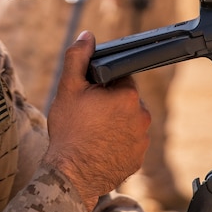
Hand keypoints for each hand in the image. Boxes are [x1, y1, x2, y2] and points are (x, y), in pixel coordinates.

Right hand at [43, 30, 149, 211]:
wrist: (71, 175)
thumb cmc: (69, 130)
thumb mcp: (68, 88)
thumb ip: (78, 58)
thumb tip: (87, 36)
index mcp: (128, 95)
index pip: (121, 79)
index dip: (103, 85)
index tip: (90, 95)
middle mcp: (142, 116)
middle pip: (126, 100)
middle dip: (110, 104)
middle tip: (88, 114)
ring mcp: (142, 140)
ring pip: (128, 121)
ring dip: (115, 123)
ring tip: (92, 133)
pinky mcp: (138, 159)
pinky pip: (129, 143)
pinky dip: (117, 143)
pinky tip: (99, 147)